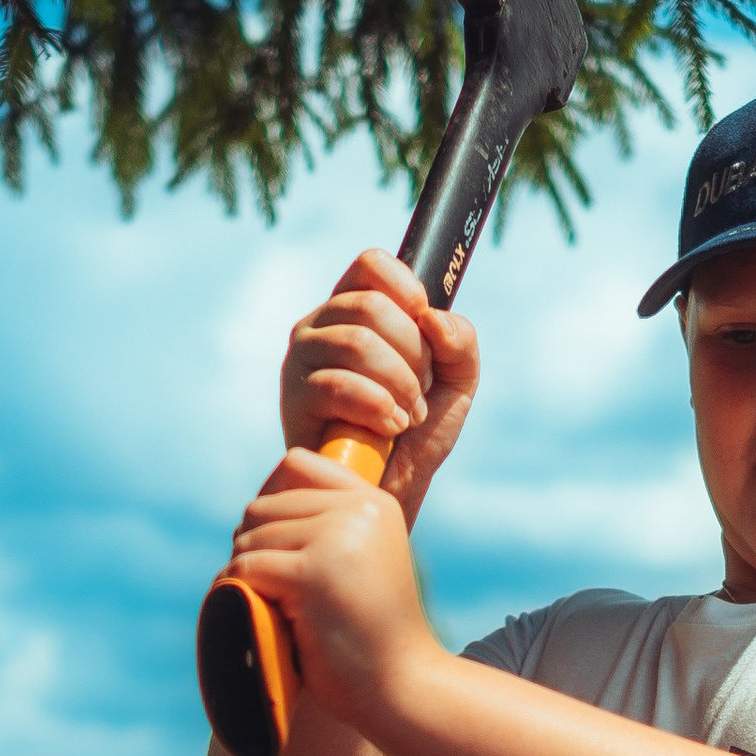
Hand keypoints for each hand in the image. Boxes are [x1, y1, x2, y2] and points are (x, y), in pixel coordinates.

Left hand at [229, 447, 444, 733]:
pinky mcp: (311, 574)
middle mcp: (358, 511)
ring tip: (272, 606)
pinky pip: (246, 567)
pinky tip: (255, 613)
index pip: (296, 464)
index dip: (271, 503)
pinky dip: (236, 591)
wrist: (401, 685)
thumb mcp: (361, 560)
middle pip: (263, 506)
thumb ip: (325, 525)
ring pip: (249, 537)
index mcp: (374, 502)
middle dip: (254, 547)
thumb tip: (253, 509)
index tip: (277, 549)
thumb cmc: (372, 633)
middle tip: (271, 590)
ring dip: (245, 573)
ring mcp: (336, 539)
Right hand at [278, 246, 479, 527]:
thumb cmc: (417, 435)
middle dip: (414, 355)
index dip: (407, 289)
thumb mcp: (456, 383)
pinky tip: (388, 428)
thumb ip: (460, 342)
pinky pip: (339, 384)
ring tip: (406, 416)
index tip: (426, 328)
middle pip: (372, 306)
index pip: (371, 264)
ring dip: (400, 385)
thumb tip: (433, 318)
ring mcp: (302, 359)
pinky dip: (378, 408)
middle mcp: (322, 325)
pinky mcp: (294, 398)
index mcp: (355, 309)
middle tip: (419, 392)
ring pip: (358, 342)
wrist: (389, 492)